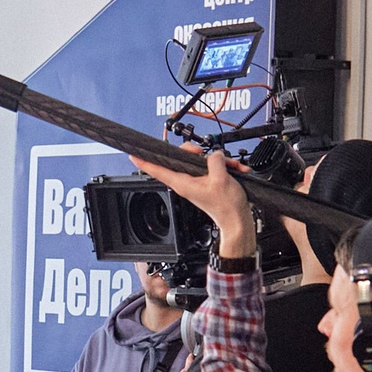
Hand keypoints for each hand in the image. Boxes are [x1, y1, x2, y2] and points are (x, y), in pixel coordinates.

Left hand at [130, 149, 254, 254]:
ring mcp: (197, 182)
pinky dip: (225, 166)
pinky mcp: (208, 181)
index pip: (158, 171)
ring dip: (217, 160)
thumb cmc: (227, 206)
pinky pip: (213, 167)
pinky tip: (233, 169)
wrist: (237, 220)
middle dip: (194, 151)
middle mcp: (187, 182)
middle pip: (181, 158)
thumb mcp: (221, 178)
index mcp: (183, 183)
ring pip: (200, 160)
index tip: (133, 155)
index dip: (145, 162)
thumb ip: (214, 160)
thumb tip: (214, 155)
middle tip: (202, 153)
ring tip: (228, 166)